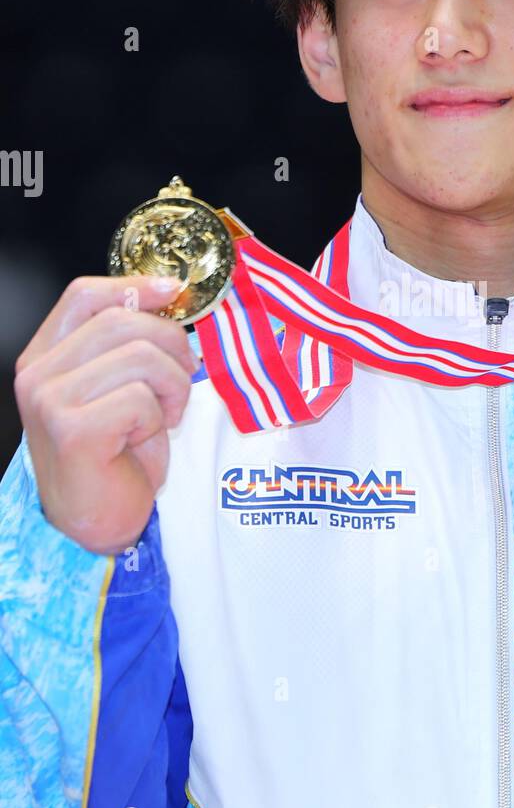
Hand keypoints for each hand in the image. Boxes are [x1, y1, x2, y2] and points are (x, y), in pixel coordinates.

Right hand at [14, 275, 198, 555]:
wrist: (100, 521)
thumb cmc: (115, 456)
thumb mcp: (119, 386)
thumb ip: (126, 344)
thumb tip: (167, 295)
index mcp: (44, 356)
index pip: (84, 294)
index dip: (134, 286)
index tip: (174, 291)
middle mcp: (38, 374)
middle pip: (122, 320)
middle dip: (171, 344)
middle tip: (181, 379)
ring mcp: (49, 400)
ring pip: (140, 357)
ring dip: (172, 386)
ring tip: (163, 415)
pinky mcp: (72, 428)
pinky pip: (141, 398)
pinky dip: (158, 418)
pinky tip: (145, 439)